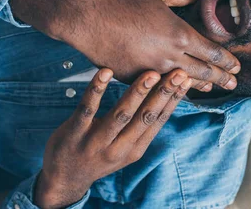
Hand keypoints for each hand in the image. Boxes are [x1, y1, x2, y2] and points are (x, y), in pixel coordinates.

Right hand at [10, 0, 239, 90]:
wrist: (86, 18)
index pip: (212, 53)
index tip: (237, 66)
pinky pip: (158, 86)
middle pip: (203, 73)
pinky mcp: (133, 79)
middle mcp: (170, 57)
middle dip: (221, 78)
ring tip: (211, 88)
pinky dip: (172, 88)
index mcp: (179, 34)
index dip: (227, 61)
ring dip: (200, 86)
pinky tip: (176, 88)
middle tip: (232, 83)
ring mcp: (152, 71)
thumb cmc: (121, 0)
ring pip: (182, 84)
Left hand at [34, 68, 191, 208]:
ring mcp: (96, 142)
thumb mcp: (125, 148)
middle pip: (145, 117)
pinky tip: (104, 73)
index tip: (186, 80)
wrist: (65, 178)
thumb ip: (141, 127)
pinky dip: (96, 90)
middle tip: (178, 72)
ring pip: (120, 114)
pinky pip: (87, 109)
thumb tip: (164, 98)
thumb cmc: (99, 154)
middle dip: (163, 94)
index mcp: (134, 149)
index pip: (158, 121)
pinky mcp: (74, 133)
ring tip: (151, 73)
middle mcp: (118, 148)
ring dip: (137, 93)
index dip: (173, 100)